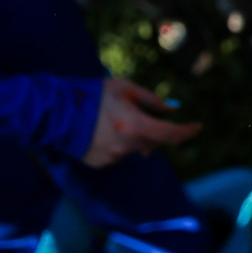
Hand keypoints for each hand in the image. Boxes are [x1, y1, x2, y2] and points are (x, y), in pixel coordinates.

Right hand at [84, 78, 201, 167]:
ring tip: (114, 121)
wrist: (55, 111)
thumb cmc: (92, 95)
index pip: (171, 134)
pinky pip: (118, 155)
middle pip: (153, 142)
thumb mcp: (124, 88)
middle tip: (142, 115)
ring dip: (134, 137)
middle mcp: (127, 146)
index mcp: (135, 125)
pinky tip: (102, 132)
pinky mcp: (100, 163)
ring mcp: (112, 158)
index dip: (187, 131)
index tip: (196, 126)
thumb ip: (151, 100)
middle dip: (154, 130)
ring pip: (134, 148)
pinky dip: (117, 145)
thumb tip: (172, 109)